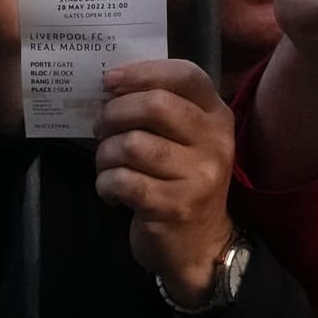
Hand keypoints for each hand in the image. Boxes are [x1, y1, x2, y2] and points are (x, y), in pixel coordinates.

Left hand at [94, 60, 236, 309]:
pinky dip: (106, 184)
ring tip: (107, 166)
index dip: (144, 72)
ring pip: (132, 145)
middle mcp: (215, 141)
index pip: (187, 75)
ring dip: (105, 155)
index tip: (109, 81)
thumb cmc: (182, 182)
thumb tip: (110, 88)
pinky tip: (112, 192)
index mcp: (217, 116)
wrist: (201, 245)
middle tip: (100, 129)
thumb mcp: (186, 140)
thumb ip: (161, 111)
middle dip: (114, 114)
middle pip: (154, 106)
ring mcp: (199, 175)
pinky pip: (123, 181)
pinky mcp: (174, 206)